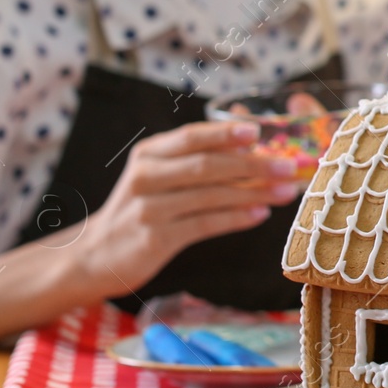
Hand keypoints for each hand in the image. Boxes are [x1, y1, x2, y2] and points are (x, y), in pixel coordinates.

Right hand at [58, 121, 300, 299]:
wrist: (97, 254)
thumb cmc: (144, 209)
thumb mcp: (160, 176)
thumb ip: (198, 159)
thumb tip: (254, 144)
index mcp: (150, 154)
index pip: (192, 137)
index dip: (225, 133)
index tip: (259, 132)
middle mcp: (146, 176)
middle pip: (207, 165)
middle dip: (253, 165)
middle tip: (289, 167)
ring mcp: (148, 208)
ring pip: (210, 195)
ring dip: (253, 192)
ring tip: (284, 193)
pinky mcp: (155, 238)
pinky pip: (204, 224)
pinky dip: (235, 219)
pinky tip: (259, 215)